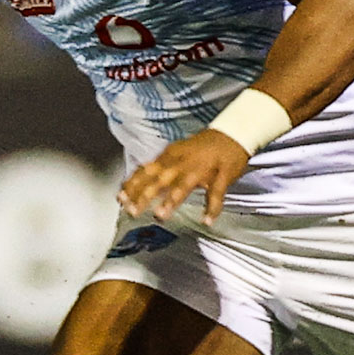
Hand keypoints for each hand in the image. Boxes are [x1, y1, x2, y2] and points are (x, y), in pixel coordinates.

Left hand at [117, 130, 250, 223]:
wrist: (233, 134)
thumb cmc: (203, 147)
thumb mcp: (177, 152)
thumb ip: (159, 166)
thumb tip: (137, 180)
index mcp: (171, 155)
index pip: (147, 170)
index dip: (133, 184)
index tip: (121, 198)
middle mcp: (184, 161)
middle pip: (160, 179)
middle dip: (145, 195)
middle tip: (133, 210)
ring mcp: (203, 168)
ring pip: (184, 185)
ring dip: (171, 200)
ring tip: (161, 215)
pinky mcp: (222, 175)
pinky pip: (216, 193)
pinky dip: (212, 208)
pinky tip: (207, 220)